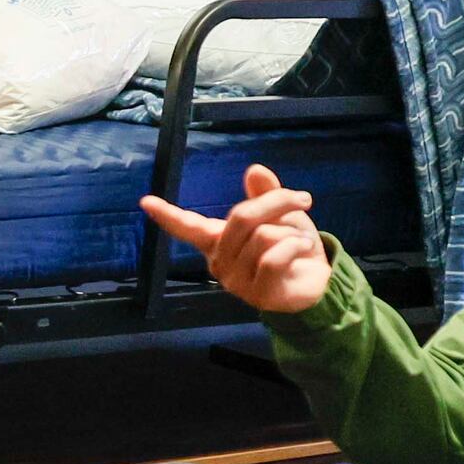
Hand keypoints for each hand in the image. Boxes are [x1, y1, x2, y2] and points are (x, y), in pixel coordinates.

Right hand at [142, 165, 330, 314]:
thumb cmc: (292, 247)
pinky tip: (303, 250)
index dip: (167, 214)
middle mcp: (219, 261)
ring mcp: (236, 281)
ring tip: (300, 241)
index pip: (187, 226)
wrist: (317, 284)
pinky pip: (275, 258)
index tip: (145, 201)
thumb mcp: (281, 215)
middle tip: (304, 199)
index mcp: (217, 240)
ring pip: (263, 236)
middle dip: (277, 202)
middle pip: (242, 217)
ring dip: (292, 232)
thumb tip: (254, 169)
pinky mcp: (257, 294)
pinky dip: (296, 246)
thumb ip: (266, 194)